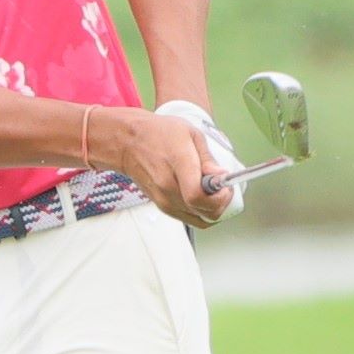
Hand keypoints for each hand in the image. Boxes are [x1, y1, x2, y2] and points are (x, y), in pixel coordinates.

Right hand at [154, 97, 241, 221]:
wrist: (128, 143)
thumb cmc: (158, 133)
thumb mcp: (190, 134)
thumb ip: (207, 158)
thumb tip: (221, 176)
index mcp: (178, 165)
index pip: (198, 196)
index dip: (219, 198)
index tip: (226, 187)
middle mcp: (168, 188)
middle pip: (202, 213)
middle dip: (221, 204)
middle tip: (224, 189)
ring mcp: (164, 200)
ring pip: (198, 220)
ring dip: (212, 209)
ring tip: (213, 191)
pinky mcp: (162, 206)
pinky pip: (189, 218)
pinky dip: (200, 212)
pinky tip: (203, 196)